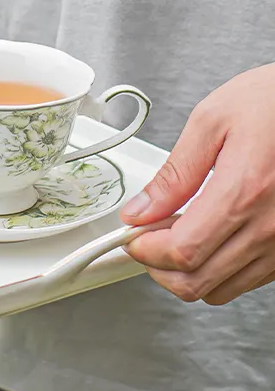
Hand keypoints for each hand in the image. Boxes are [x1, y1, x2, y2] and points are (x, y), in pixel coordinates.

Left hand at [121, 63, 274, 304]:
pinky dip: (218, 268)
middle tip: (144, 240)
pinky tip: (205, 236)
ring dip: (187, 271)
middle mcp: (271, 226)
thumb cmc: (272, 102)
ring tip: (172, 235)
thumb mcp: (211, 121)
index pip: (183, 251)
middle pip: (200, 281)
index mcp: (245, 191)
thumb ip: (174, 173)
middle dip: (159, 267)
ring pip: (223, 288)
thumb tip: (141, 209)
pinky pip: (250, 278)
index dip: (146, 251)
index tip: (130, 236)